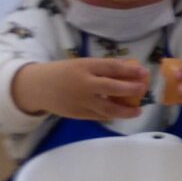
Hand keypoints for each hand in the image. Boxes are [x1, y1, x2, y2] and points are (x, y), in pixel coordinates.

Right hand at [11, 58, 148, 120]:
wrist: (38, 87)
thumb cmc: (64, 72)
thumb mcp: (82, 64)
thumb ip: (103, 68)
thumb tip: (130, 70)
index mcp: (84, 66)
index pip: (111, 67)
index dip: (129, 70)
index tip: (143, 72)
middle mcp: (84, 84)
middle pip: (112, 87)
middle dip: (131, 89)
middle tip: (142, 89)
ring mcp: (81, 101)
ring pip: (107, 107)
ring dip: (125, 110)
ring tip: (137, 111)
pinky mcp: (78, 114)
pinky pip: (99, 116)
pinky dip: (111, 115)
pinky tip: (120, 114)